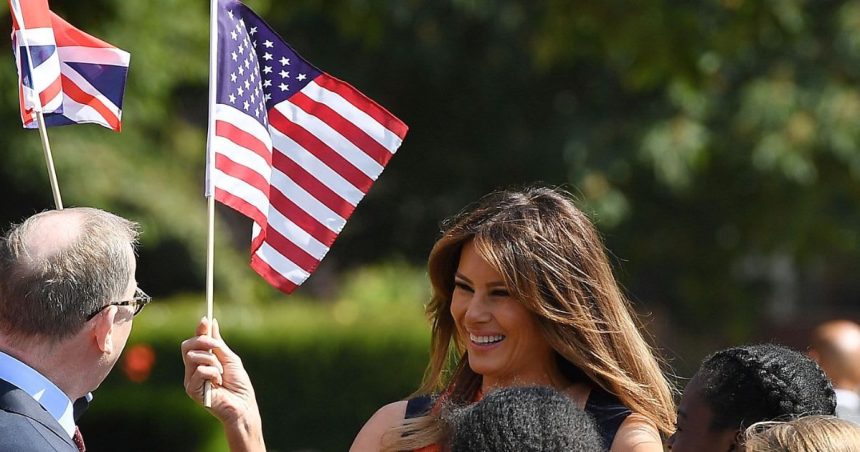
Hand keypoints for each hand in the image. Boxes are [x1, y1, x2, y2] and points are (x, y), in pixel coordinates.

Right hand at [181, 317, 265, 451]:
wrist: (243, 405)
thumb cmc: (239, 384)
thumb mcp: (229, 358)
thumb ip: (218, 343)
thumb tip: (210, 322)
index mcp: (201, 362)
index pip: (193, 343)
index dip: (198, 331)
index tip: (205, 319)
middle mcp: (193, 370)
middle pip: (187, 347)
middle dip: (202, 341)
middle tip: (216, 345)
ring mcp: (191, 380)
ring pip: (193, 357)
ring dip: (212, 361)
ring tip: (221, 373)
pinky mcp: (192, 390)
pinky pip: (199, 371)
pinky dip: (212, 373)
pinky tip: (218, 383)